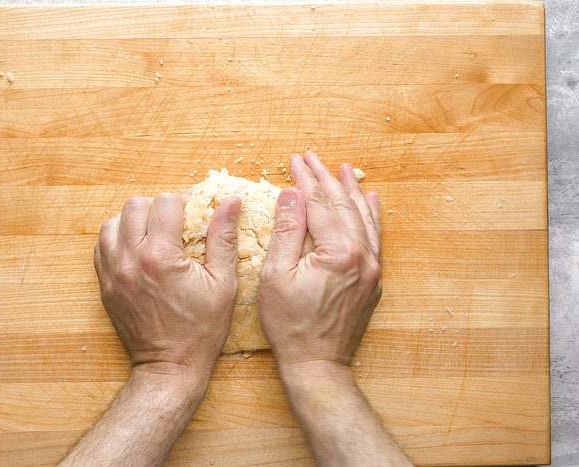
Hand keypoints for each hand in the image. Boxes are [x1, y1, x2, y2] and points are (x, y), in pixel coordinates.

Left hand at [94, 192, 241, 378]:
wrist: (170, 367)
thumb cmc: (202, 329)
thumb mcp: (224, 283)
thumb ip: (223, 238)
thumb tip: (230, 201)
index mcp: (161, 257)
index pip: (165, 202)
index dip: (184, 202)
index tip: (194, 215)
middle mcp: (130, 259)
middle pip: (135, 205)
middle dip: (158, 208)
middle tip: (174, 224)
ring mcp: (112, 272)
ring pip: (112, 222)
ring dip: (133, 221)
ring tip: (153, 235)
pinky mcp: (104, 285)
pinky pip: (101, 246)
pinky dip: (118, 240)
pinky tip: (137, 250)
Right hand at [259, 151, 381, 367]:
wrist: (317, 364)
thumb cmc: (290, 325)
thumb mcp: (277, 276)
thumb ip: (287, 231)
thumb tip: (291, 193)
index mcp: (339, 252)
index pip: (319, 204)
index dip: (305, 179)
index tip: (294, 160)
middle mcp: (363, 256)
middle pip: (343, 206)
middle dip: (325, 178)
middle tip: (311, 157)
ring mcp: (372, 268)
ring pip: (364, 218)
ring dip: (351, 192)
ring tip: (343, 169)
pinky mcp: (374, 280)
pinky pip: (376, 238)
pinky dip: (371, 217)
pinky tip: (370, 202)